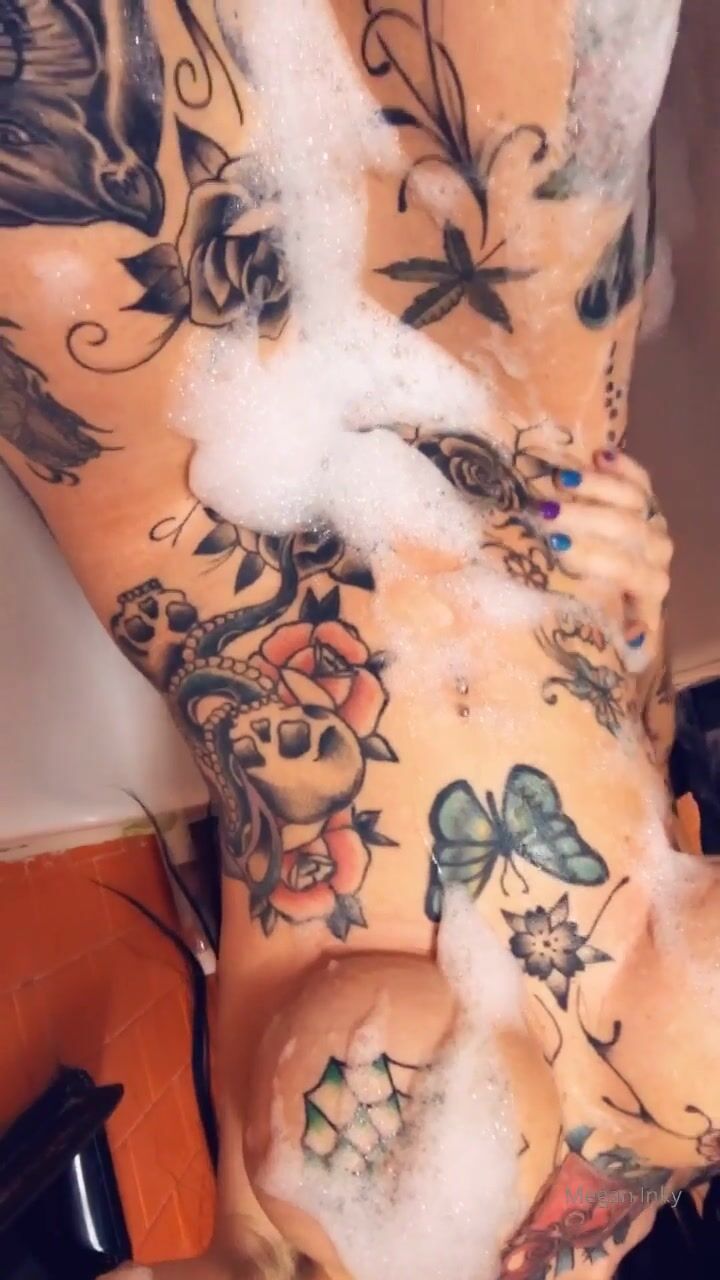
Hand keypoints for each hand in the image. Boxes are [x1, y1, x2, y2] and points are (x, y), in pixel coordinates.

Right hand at [535, 448, 672, 655]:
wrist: (615, 587)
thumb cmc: (596, 610)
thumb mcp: (601, 624)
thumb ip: (610, 629)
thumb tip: (629, 642)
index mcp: (649, 586)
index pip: (627, 568)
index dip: (594, 556)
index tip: (556, 546)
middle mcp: (656, 553)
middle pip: (627, 529)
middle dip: (584, 518)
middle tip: (544, 511)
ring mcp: (653, 522)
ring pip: (632, 499)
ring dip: (594, 489)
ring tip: (558, 481)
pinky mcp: (646, 500)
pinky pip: (638, 477)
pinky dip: (620, 466)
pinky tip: (596, 455)